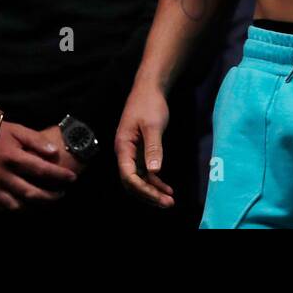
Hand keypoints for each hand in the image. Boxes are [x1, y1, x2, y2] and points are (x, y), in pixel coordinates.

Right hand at [0, 121, 78, 211]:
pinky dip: (20, 208)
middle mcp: (3, 174)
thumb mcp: (18, 130)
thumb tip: (54, 152)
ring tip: (49, 201)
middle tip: (63, 193)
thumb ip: (36, 140)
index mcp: (12, 156)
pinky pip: (5, 207)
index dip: (59, 175)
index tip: (72, 177)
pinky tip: (30, 205)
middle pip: (32, 192)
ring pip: (19, 204)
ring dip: (37, 205)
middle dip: (50, 196)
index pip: (41, 169)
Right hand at [114, 85, 174, 207]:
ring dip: (152, 191)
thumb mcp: (153, 126)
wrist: (149, 88)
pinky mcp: (139, 151)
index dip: (143, 189)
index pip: (128, 175)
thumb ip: (153, 148)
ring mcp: (131, 153)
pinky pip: (144, 172)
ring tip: (169, 200)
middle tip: (167, 203)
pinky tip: (167, 188)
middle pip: (132, 182)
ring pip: (138, 179)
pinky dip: (154, 182)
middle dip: (148, 195)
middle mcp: (124, 152)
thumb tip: (154, 172)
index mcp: (123, 146)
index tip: (159, 197)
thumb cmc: (149, 104)